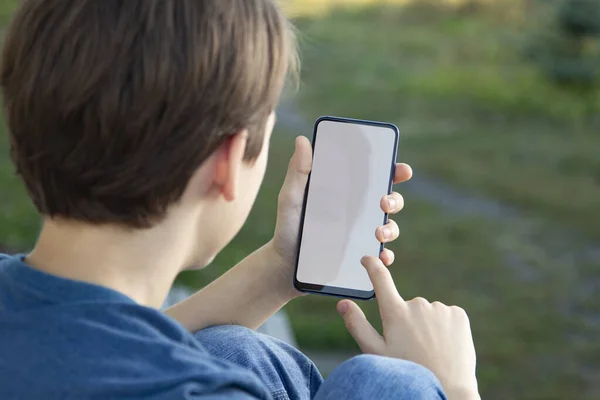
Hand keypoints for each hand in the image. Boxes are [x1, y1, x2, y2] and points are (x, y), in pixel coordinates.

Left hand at [269, 136, 412, 296]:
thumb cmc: (288, 228)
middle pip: (389, 201)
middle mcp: (358, 214)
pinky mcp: (360, 260)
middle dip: (395, 199)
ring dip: (391, 229)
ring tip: (378, 234)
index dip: (393, 171)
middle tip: (385, 203)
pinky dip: (384, 257)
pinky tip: (378, 256)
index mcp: (345, 194)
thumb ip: (298, 172)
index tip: (401, 169)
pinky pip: (380, 257)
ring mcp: (361, 237)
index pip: (374, 178)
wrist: (283, 267)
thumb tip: (302, 140)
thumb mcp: (291, 198)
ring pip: (389, 228)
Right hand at [337, 257, 479, 399]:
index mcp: (394, 313)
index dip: (372, 266)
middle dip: (407, 322)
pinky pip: (446, 316)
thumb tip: (343, 303)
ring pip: (427, 313)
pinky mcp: (458, 314)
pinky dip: (445, 328)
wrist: (449, 390)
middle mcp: (417, 304)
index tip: (367, 258)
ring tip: (430, 351)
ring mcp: (439, 308)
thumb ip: (357, 325)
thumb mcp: (376, 353)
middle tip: (411, 347)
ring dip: (427, 326)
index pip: (380, 279)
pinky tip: (444, 346)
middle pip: (407, 306)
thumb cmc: (406, 372)